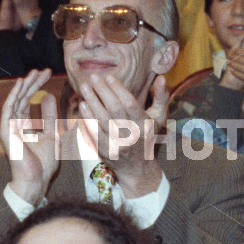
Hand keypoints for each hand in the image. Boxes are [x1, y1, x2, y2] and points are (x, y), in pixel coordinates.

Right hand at [0, 69, 60, 205]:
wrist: (36, 180)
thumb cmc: (43, 163)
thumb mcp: (51, 133)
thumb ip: (48, 116)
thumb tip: (47, 96)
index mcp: (23, 125)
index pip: (28, 101)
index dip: (37, 87)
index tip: (48, 74)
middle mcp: (14, 124)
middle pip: (22, 98)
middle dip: (33, 83)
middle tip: (43, 70)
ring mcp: (9, 127)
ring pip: (16, 100)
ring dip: (25, 85)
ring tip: (35, 72)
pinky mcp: (6, 130)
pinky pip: (10, 109)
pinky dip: (15, 95)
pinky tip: (21, 83)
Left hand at [76, 73, 168, 198]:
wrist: (137, 167)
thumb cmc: (147, 135)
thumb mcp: (159, 117)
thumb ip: (161, 96)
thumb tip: (161, 77)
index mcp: (145, 124)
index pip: (130, 103)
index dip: (118, 89)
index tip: (108, 76)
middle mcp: (132, 135)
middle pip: (115, 109)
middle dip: (103, 91)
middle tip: (93, 77)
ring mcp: (118, 144)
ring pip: (103, 120)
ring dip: (92, 102)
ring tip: (84, 87)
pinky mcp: (106, 151)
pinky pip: (94, 132)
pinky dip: (88, 118)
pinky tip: (82, 106)